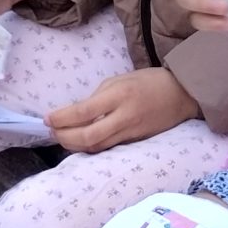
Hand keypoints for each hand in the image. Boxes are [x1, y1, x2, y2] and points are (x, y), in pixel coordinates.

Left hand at [46, 69, 199, 153]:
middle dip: (64, 137)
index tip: (46, 119)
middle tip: (51, 132)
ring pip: (96, 147)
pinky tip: (80, 142)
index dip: (62, 118)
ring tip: (61, 137)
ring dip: (74, 145)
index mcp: (119, 95)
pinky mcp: (135, 142)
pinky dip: (91, 147)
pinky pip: (108, 148)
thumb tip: (78, 113)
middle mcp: (124, 116)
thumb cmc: (148, 81)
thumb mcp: (120, 79)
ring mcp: (131, 132)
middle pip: (88, 136)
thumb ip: (99, 97)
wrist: (181, 94)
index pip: (84, 111)